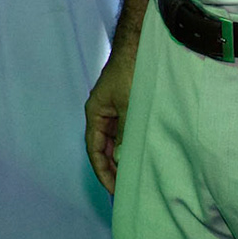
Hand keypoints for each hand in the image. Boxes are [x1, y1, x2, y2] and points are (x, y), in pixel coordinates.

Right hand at [84, 48, 135, 194]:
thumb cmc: (129, 73)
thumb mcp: (128, 106)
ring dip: (123, 159)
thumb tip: (123, 160)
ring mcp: (116, 112)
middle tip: (126, 190)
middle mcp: (103, 115)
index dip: (103, 171)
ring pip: (117, 142)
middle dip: (113, 169)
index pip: (95, 149)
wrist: (139, 48)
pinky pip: (127, 133)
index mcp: (96, 113)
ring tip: (135, 178)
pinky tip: (142, 156)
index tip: (114, 190)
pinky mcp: (128, 108)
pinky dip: (132, 146)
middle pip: (104, 148)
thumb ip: (126, 134)